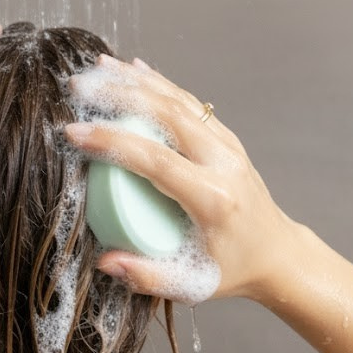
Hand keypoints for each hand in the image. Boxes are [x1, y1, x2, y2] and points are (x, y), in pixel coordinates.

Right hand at [65, 54, 297, 302]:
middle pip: (167, 115)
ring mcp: (227, 144)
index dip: (113, 142)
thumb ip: (146, 276)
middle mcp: (223, 163)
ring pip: (178, 100)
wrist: (277, 252)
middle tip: (78, 86)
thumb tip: (105, 261)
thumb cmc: (231, 269)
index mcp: (213, 198)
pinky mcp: (225, 136)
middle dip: (119, 95)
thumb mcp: (191, 284)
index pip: (156, 160)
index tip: (75, 132)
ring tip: (98, 67)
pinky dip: (158, 82)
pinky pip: (188, 101)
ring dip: (136, 80)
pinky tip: (132, 68)